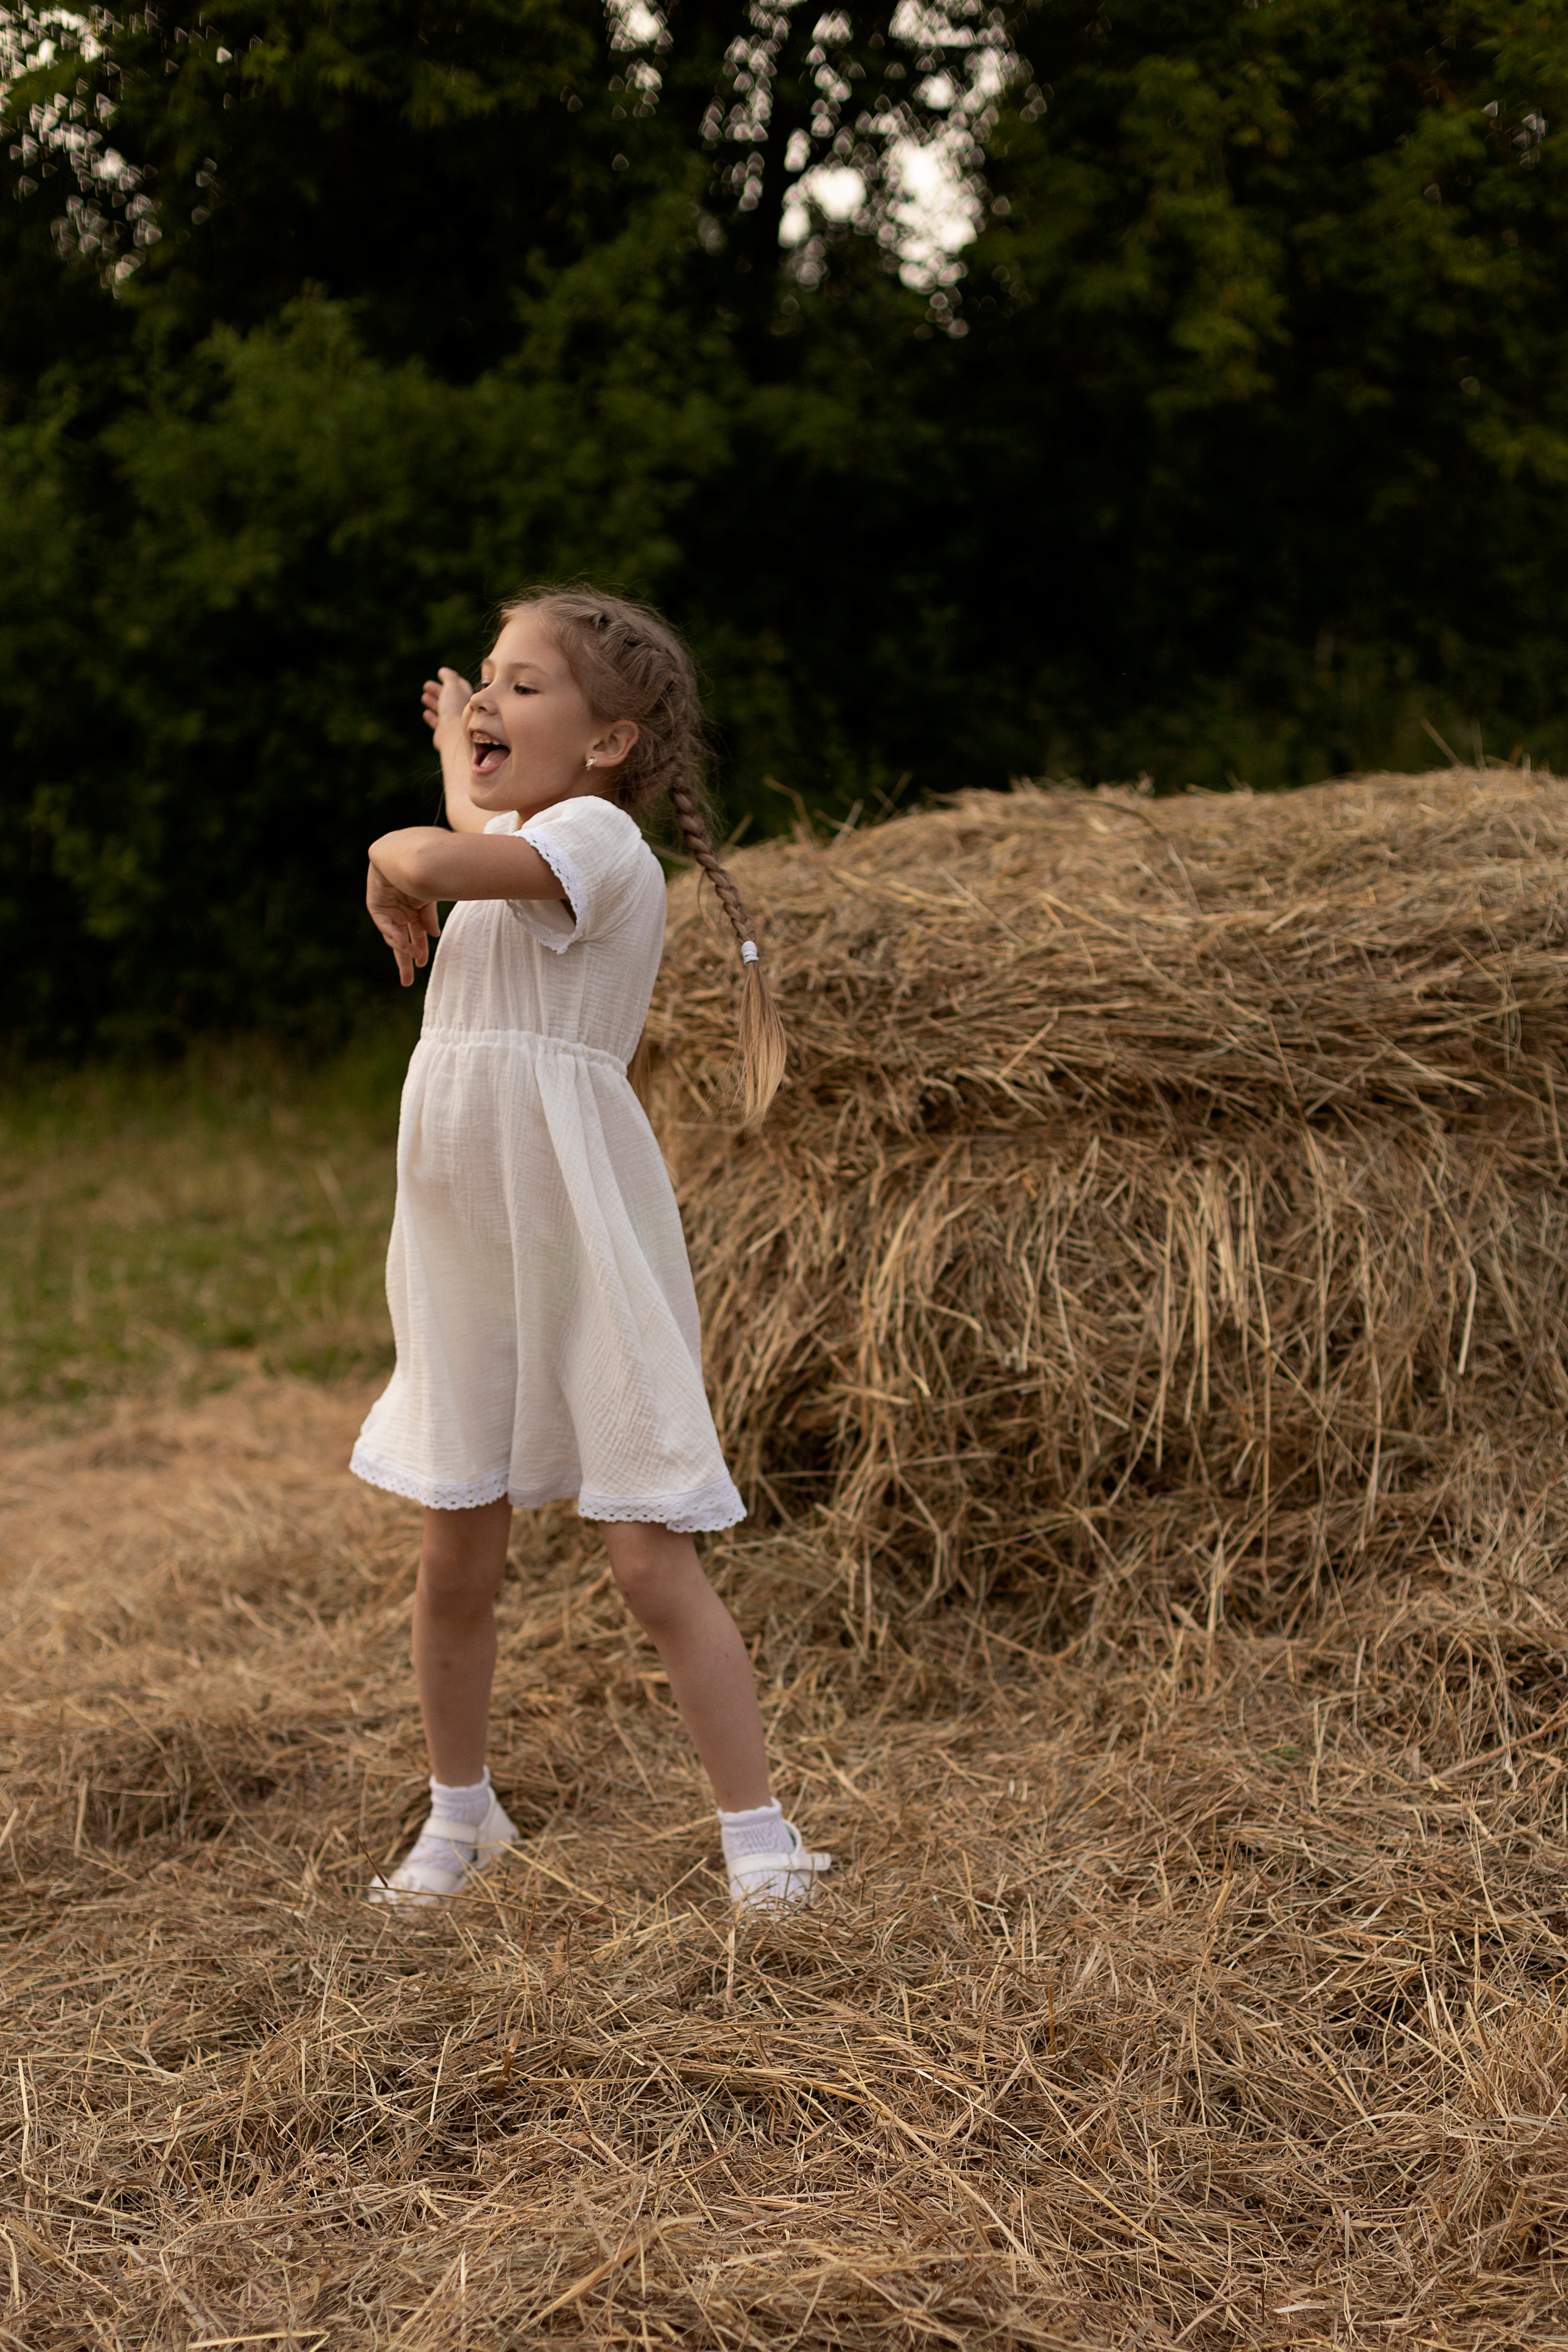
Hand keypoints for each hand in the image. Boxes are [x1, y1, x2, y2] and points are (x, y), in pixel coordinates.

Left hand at [367, 860, 439, 987]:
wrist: (405, 849)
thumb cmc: (421, 869)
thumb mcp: (428, 899)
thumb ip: (428, 918)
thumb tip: (432, 936)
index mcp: (414, 911)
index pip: (417, 935)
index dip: (419, 950)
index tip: (423, 965)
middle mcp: (400, 913)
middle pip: (402, 941)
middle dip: (405, 960)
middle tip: (407, 981)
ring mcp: (388, 910)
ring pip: (393, 936)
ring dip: (402, 948)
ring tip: (413, 958)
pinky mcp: (376, 905)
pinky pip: (385, 925)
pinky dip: (394, 934)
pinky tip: (402, 943)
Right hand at [421, 667, 472, 750]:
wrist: (453, 734)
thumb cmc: (454, 709)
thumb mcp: (452, 687)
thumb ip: (449, 677)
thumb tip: (444, 671)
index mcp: (467, 698)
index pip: (460, 686)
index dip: (450, 680)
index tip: (441, 675)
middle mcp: (462, 710)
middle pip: (450, 697)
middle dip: (438, 690)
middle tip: (426, 685)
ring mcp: (454, 722)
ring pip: (443, 710)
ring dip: (433, 702)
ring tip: (424, 697)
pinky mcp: (446, 733)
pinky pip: (438, 723)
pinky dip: (432, 717)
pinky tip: (426, 713)